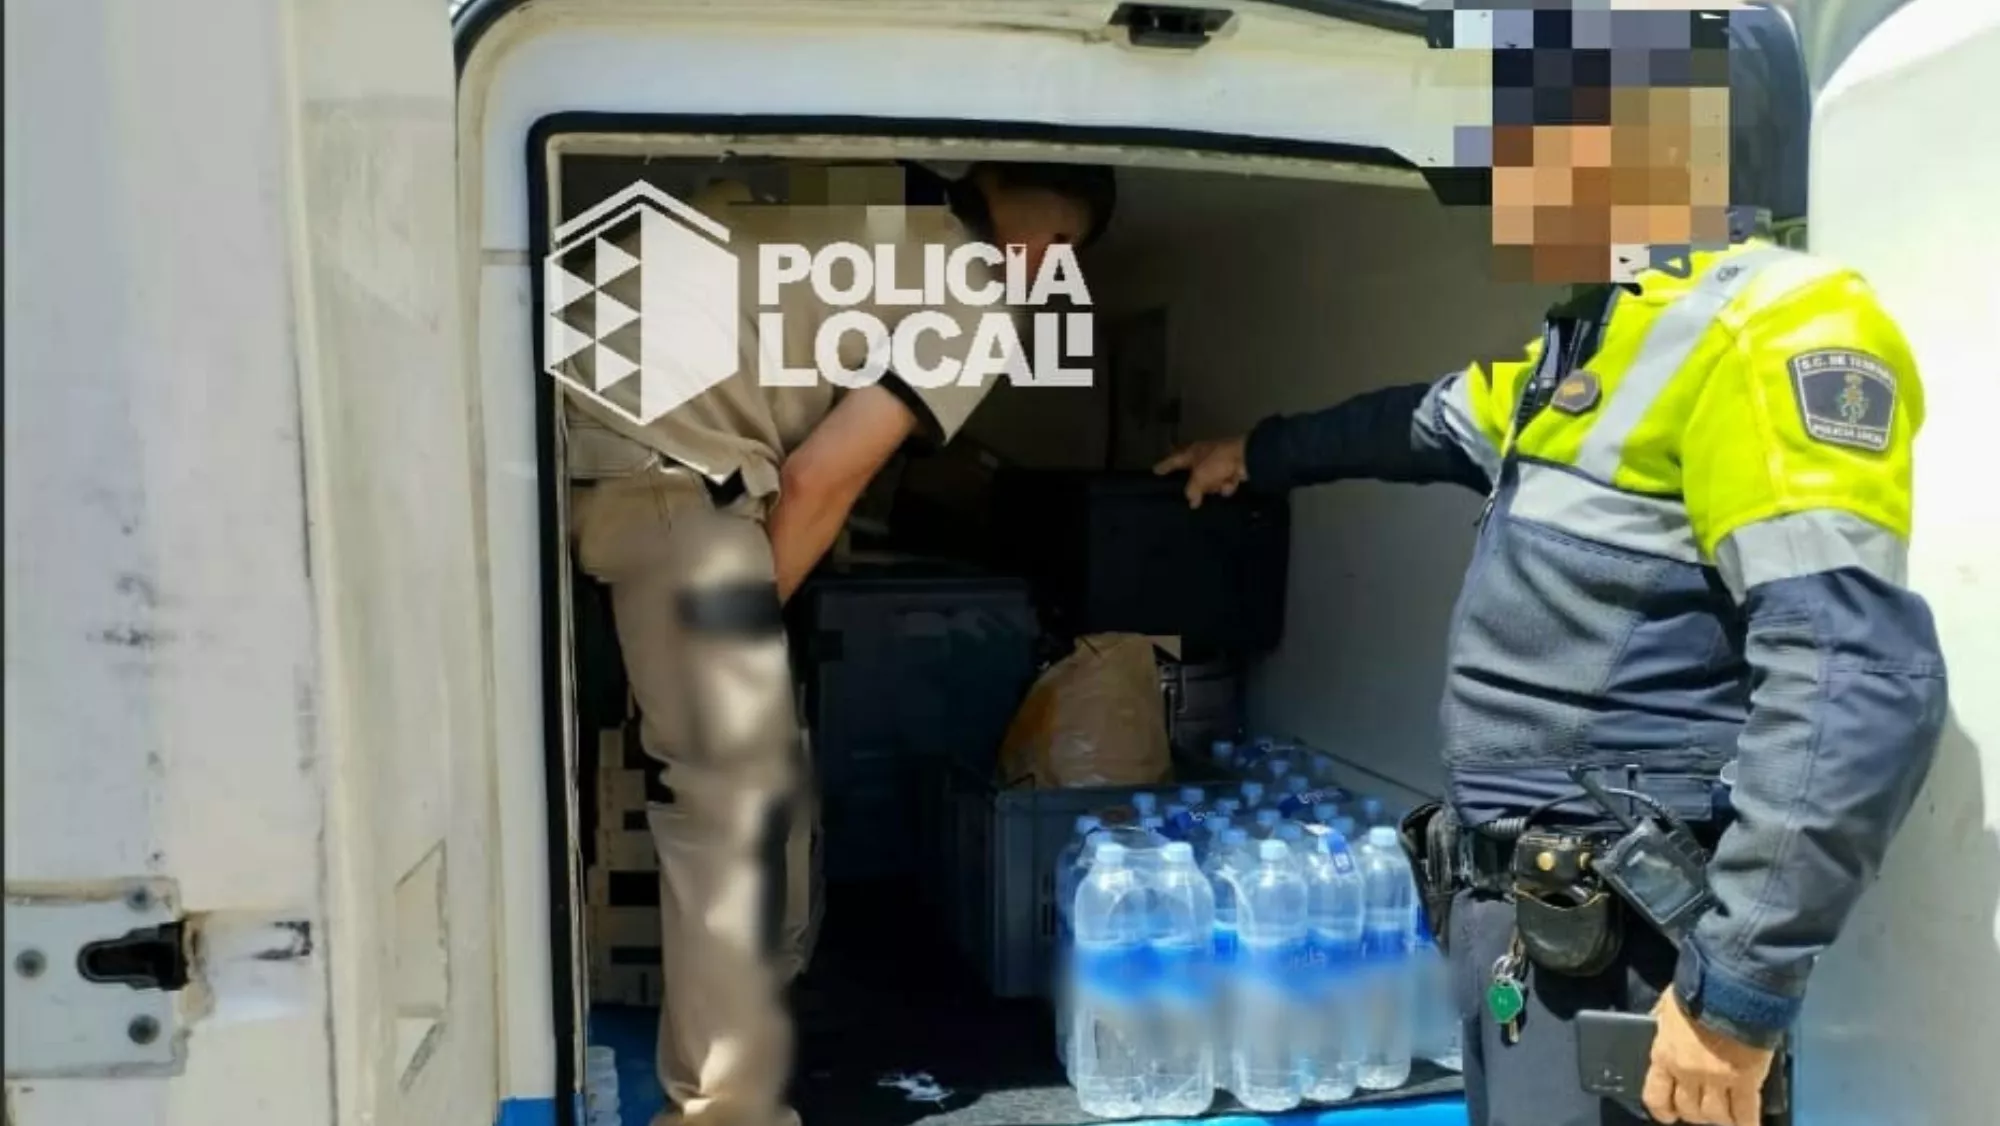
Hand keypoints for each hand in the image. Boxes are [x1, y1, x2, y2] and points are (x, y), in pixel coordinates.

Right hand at [1153, 436, 1247, 508]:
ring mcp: (1218, 464)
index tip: (1155, 471)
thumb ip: (1192, 491)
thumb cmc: (1216, 462)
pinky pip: (1223, 484)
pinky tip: (1230, 483)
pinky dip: (1226, 485)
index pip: (1173, 461)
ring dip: (1214, 486)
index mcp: (1191, 453)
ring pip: (1209, 482)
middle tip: (1195, 495)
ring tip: (1219, 484)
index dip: (1164, 467)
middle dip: (1198, 485)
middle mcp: (1203, 457)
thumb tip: (1192, 502)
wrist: (1246, 457)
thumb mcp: (1199, 478)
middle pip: (1193, 476)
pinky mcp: (1231, 470)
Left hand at [1643, 989, 1776, 1125]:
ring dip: (1719, 1117)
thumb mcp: (1668, 1005)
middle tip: (1703, 1108)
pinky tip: (1747, 1124)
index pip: (1655, 1096)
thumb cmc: (1699, 989)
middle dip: (1695, 1112)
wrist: (1731, 985)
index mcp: (1665, 1054)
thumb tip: (1660, 1027)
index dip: (1663, 1110)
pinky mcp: (1746, 1080)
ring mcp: (1717, 1079)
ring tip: (1725, 1115)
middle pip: (1689, 1109)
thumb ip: (1663, 1023)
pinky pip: (1746, 1112)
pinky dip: (1747, 1122)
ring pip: (1715, 1115)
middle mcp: (1687, 1072)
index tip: (1669, 1114)